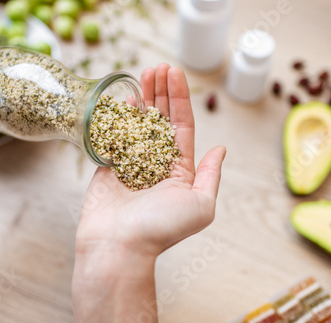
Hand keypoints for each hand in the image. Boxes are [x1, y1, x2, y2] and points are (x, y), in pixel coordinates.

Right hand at [72, 64, 225, 322]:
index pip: (182, 125)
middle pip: (161, 119)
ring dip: (141, 98)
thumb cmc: (161, 228)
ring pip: (138, 124)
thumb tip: (221, 149)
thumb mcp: (201, 205)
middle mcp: (157, 163)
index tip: (174, 73)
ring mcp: (132, 163)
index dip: (179, 98)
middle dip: (161, 92)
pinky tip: (122, 98)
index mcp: (181, 170)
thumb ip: (211, 176)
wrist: (118, 246)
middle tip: (157, 67)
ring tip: (142, 74)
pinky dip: (118, 116)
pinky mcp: (109, 166)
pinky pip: (114, 135)